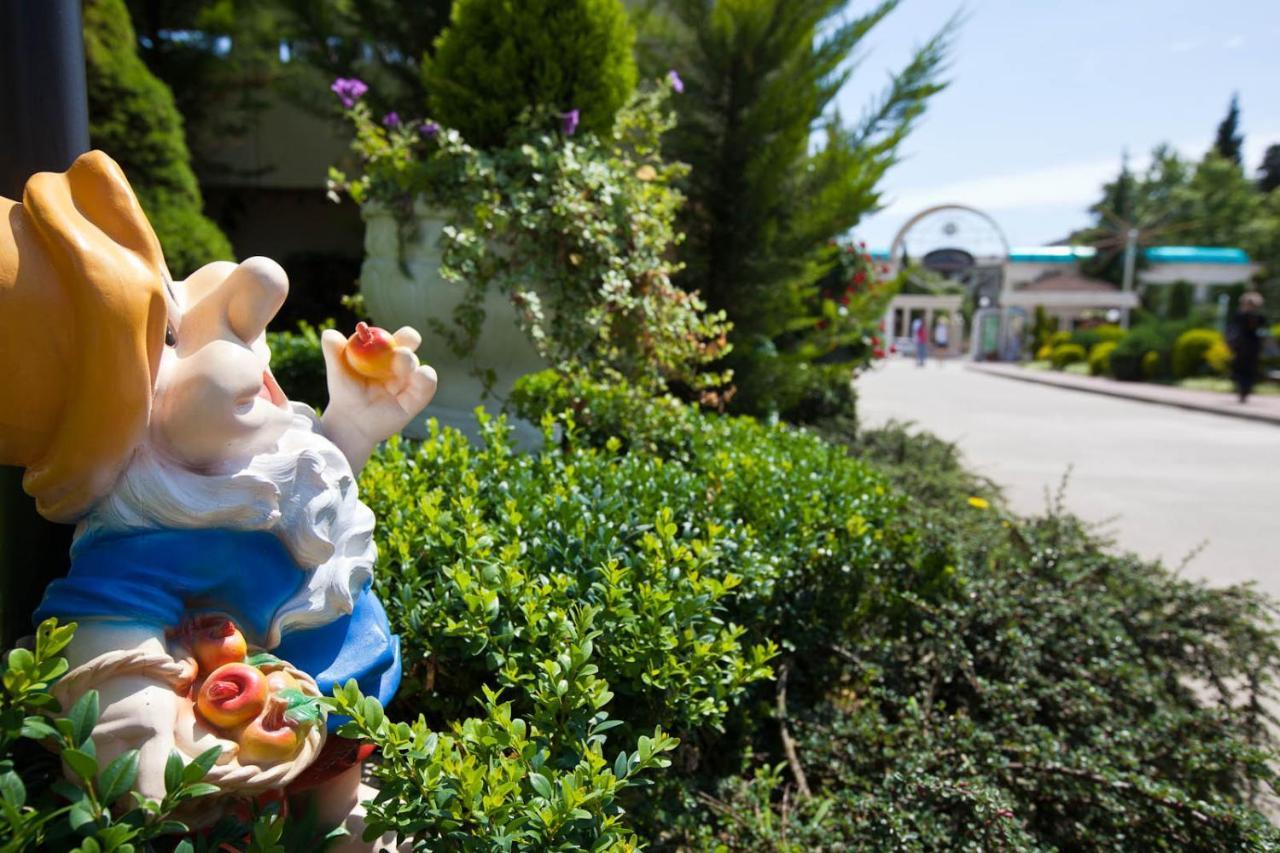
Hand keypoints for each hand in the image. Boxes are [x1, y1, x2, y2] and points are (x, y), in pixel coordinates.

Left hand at [319, 326, 436, 471]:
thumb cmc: (345, 392)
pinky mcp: (416, 401)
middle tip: (398, 354)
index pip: (403, 338)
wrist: (351, 420)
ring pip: (421, 369)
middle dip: (411, 343)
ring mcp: (411, 383)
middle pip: (414, 348)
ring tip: (401, 373)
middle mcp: (402, 365)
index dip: (406, 335)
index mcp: (388, 352)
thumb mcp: (337, 371)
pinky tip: (418, 378)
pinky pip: (428, 387)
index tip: (394, 338)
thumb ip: (333, 352)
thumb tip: (329, 333)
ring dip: (412, 366)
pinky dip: (426, 380)